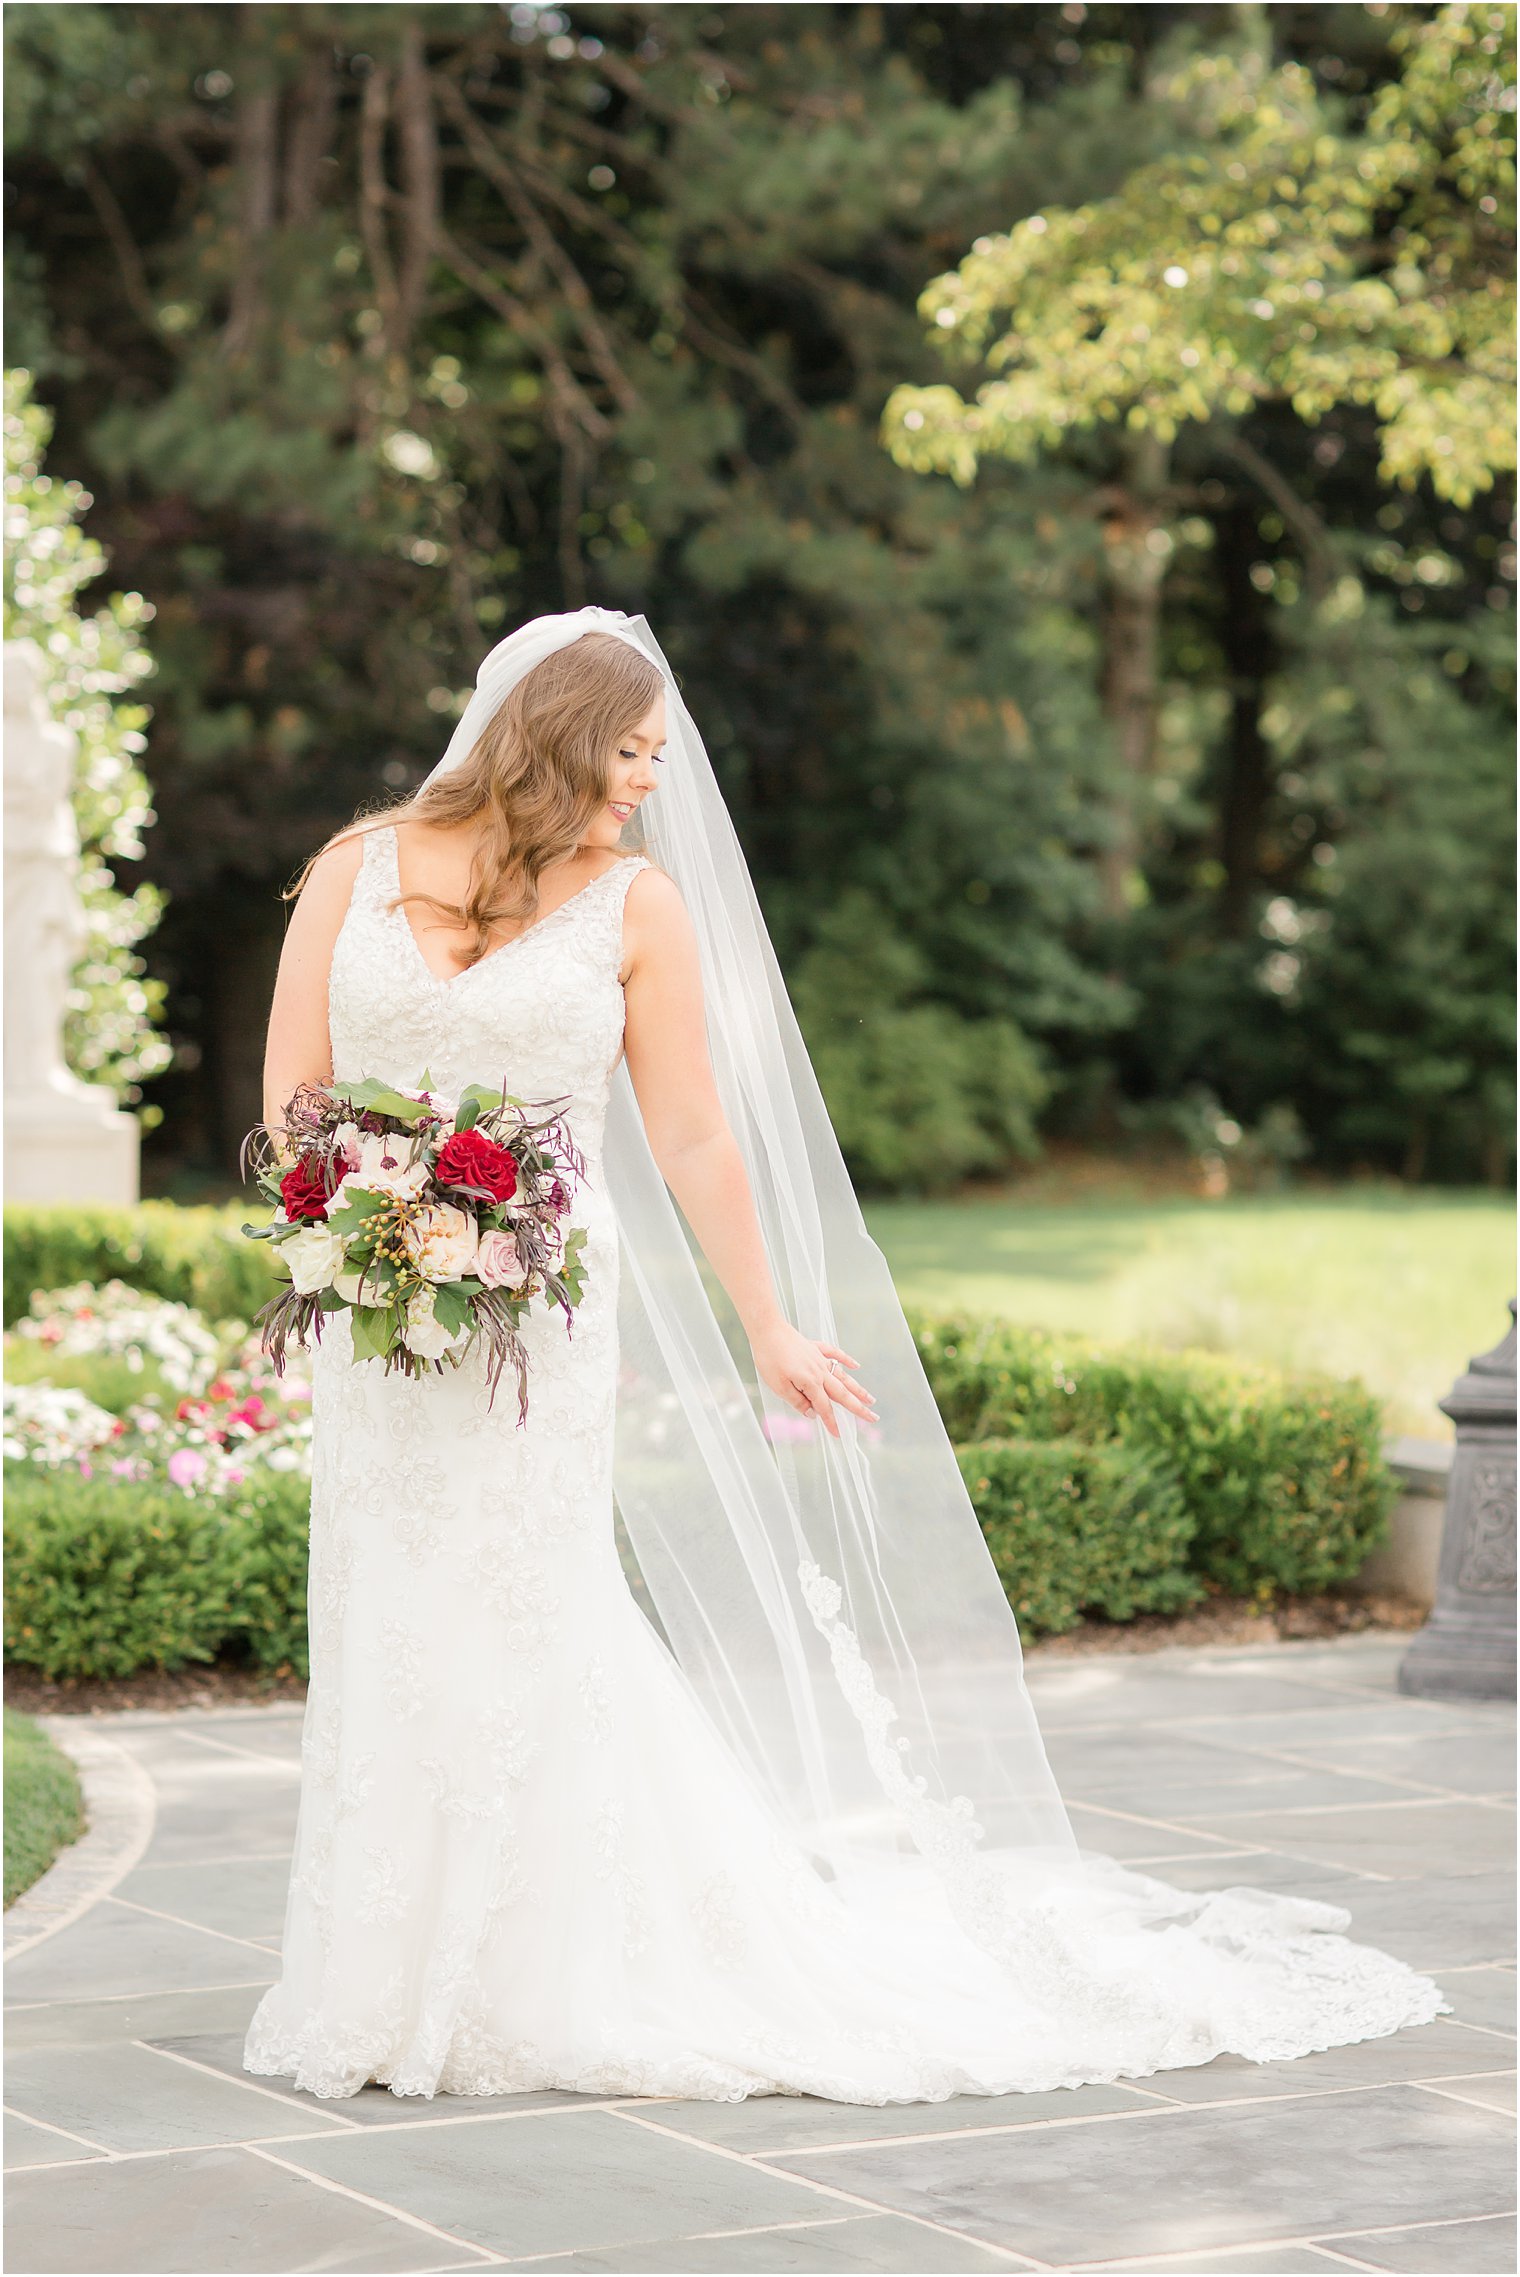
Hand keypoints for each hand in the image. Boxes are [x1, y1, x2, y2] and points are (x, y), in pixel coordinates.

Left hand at [750, 1321, 878, 1438]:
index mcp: (811, 1383)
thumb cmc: (770, 1359)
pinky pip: (835, 1354)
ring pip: (843, 1376)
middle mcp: (820, 1372)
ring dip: (858, 1389)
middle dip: (858, 1408)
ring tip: (871, 1399)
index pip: (824, 1407)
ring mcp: (819, 1359)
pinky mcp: (815, 1348)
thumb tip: (812, 1414)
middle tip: (873, 1418)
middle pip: (842, 1394)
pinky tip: (856, 1365)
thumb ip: (798, 1402)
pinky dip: (846, 1360)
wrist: (767, 1330)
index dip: (831, 1422)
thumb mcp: (779, 1386)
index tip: (839, 1435)